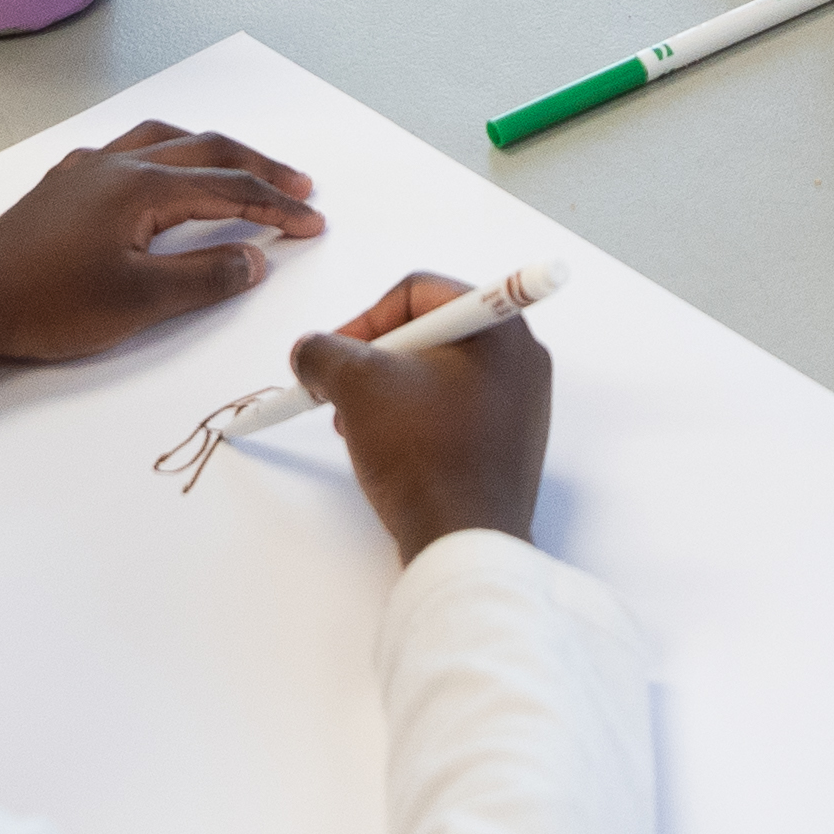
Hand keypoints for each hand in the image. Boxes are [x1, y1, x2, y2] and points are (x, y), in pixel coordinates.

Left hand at [0, 125, 328, 376]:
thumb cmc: (46, 304)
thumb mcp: (139, 302)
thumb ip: (205, 278)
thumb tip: (254, 259)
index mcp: (141, 187)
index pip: (228, 187)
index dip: (276, 204)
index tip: (313, 220)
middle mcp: (115, 164)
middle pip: (204, 150)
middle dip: (257, 167)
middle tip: (300, 186)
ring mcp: (85, 171)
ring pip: (164, 141)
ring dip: (210, 152)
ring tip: (240, 168)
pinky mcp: (62, 188)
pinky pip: (126, 152)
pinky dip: (162, 156)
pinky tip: (158, 177)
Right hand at [300, 269, 553, 559]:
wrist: (465, 542)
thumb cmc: (424, 457)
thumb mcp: (357, 386)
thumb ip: (324, 352)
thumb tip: (311, 351)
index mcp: (498, 327)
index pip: (417, 291)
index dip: (364, 318)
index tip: (334, 354)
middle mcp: (521, 358)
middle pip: (429, 333)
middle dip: (374, 360)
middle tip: (342, 390)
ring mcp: (520, 403)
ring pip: (438, 374)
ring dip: (389, 392)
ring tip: (359, 427)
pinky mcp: (509, 443)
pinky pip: (453, 411)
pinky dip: (416, 420)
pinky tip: (389, 450)